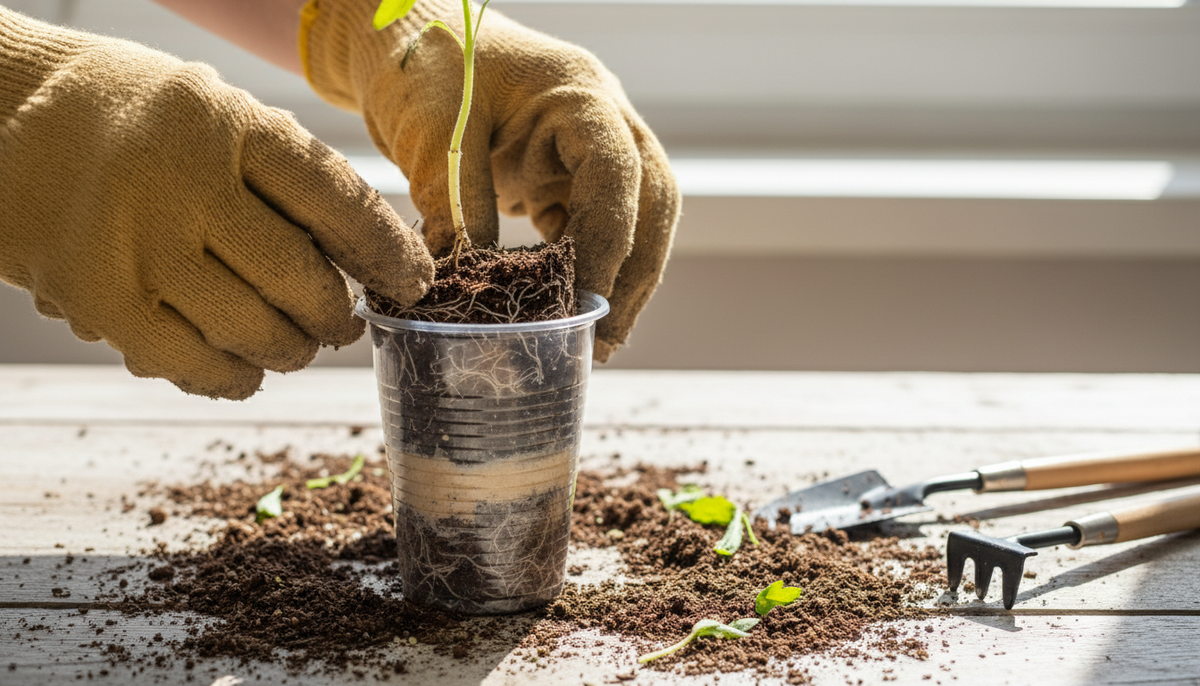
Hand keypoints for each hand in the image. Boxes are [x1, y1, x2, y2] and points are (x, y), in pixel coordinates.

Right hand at [0, 7, 433, 398]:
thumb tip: (372, 259)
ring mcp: (139, 248)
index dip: (390, 254)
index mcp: (231, 125)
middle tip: (343, 321)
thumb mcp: (220, 115)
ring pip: (256, 331)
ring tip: (296, 342)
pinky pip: (193, 365)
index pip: (340, 202)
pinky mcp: (100, 302)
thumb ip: (289, 178)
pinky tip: (246, 367)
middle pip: (302, 280)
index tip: (415, 284)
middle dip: (337, 315)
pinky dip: (235, 377)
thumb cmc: (138, 121)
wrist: (3, 116)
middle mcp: (185, 185)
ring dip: (292, 350)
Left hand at [302, 0, 680, 359]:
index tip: (586, 298)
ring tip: (596, 340)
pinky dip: (585, 268)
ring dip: (619, 278)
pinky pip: (591, 226)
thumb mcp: (433, 128)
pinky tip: (567, 308)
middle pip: (651, 202)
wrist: (405, 35)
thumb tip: (465, 282)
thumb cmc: (420, 59)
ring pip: (632, 219)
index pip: (618, 172)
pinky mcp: (564, 174)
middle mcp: (602, 120)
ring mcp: (587, 149)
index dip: (610, 240)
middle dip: (635, 274)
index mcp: (579, 93)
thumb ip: (456, 200)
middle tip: (606, 340)